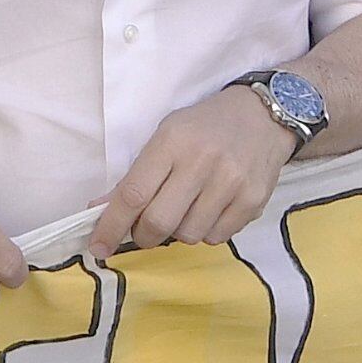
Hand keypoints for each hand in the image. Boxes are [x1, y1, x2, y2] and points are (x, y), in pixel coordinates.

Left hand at [91, 89, 296, 255]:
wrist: (264, 116)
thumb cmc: (205, 126)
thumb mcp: (165, 137)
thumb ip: (135, 177)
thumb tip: (100, 212)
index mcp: (172, 141)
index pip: (134, 194)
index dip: (111, 225)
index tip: (98, 246)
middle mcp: (202, 162)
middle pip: (159, 222)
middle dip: (144, 235)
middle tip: (146, 228)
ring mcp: (231, 183)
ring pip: (188, 235)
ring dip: (178, 231)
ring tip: (186, 209)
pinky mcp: (253, 200)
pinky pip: (217, 237)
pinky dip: (206, 231)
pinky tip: (211, 209)